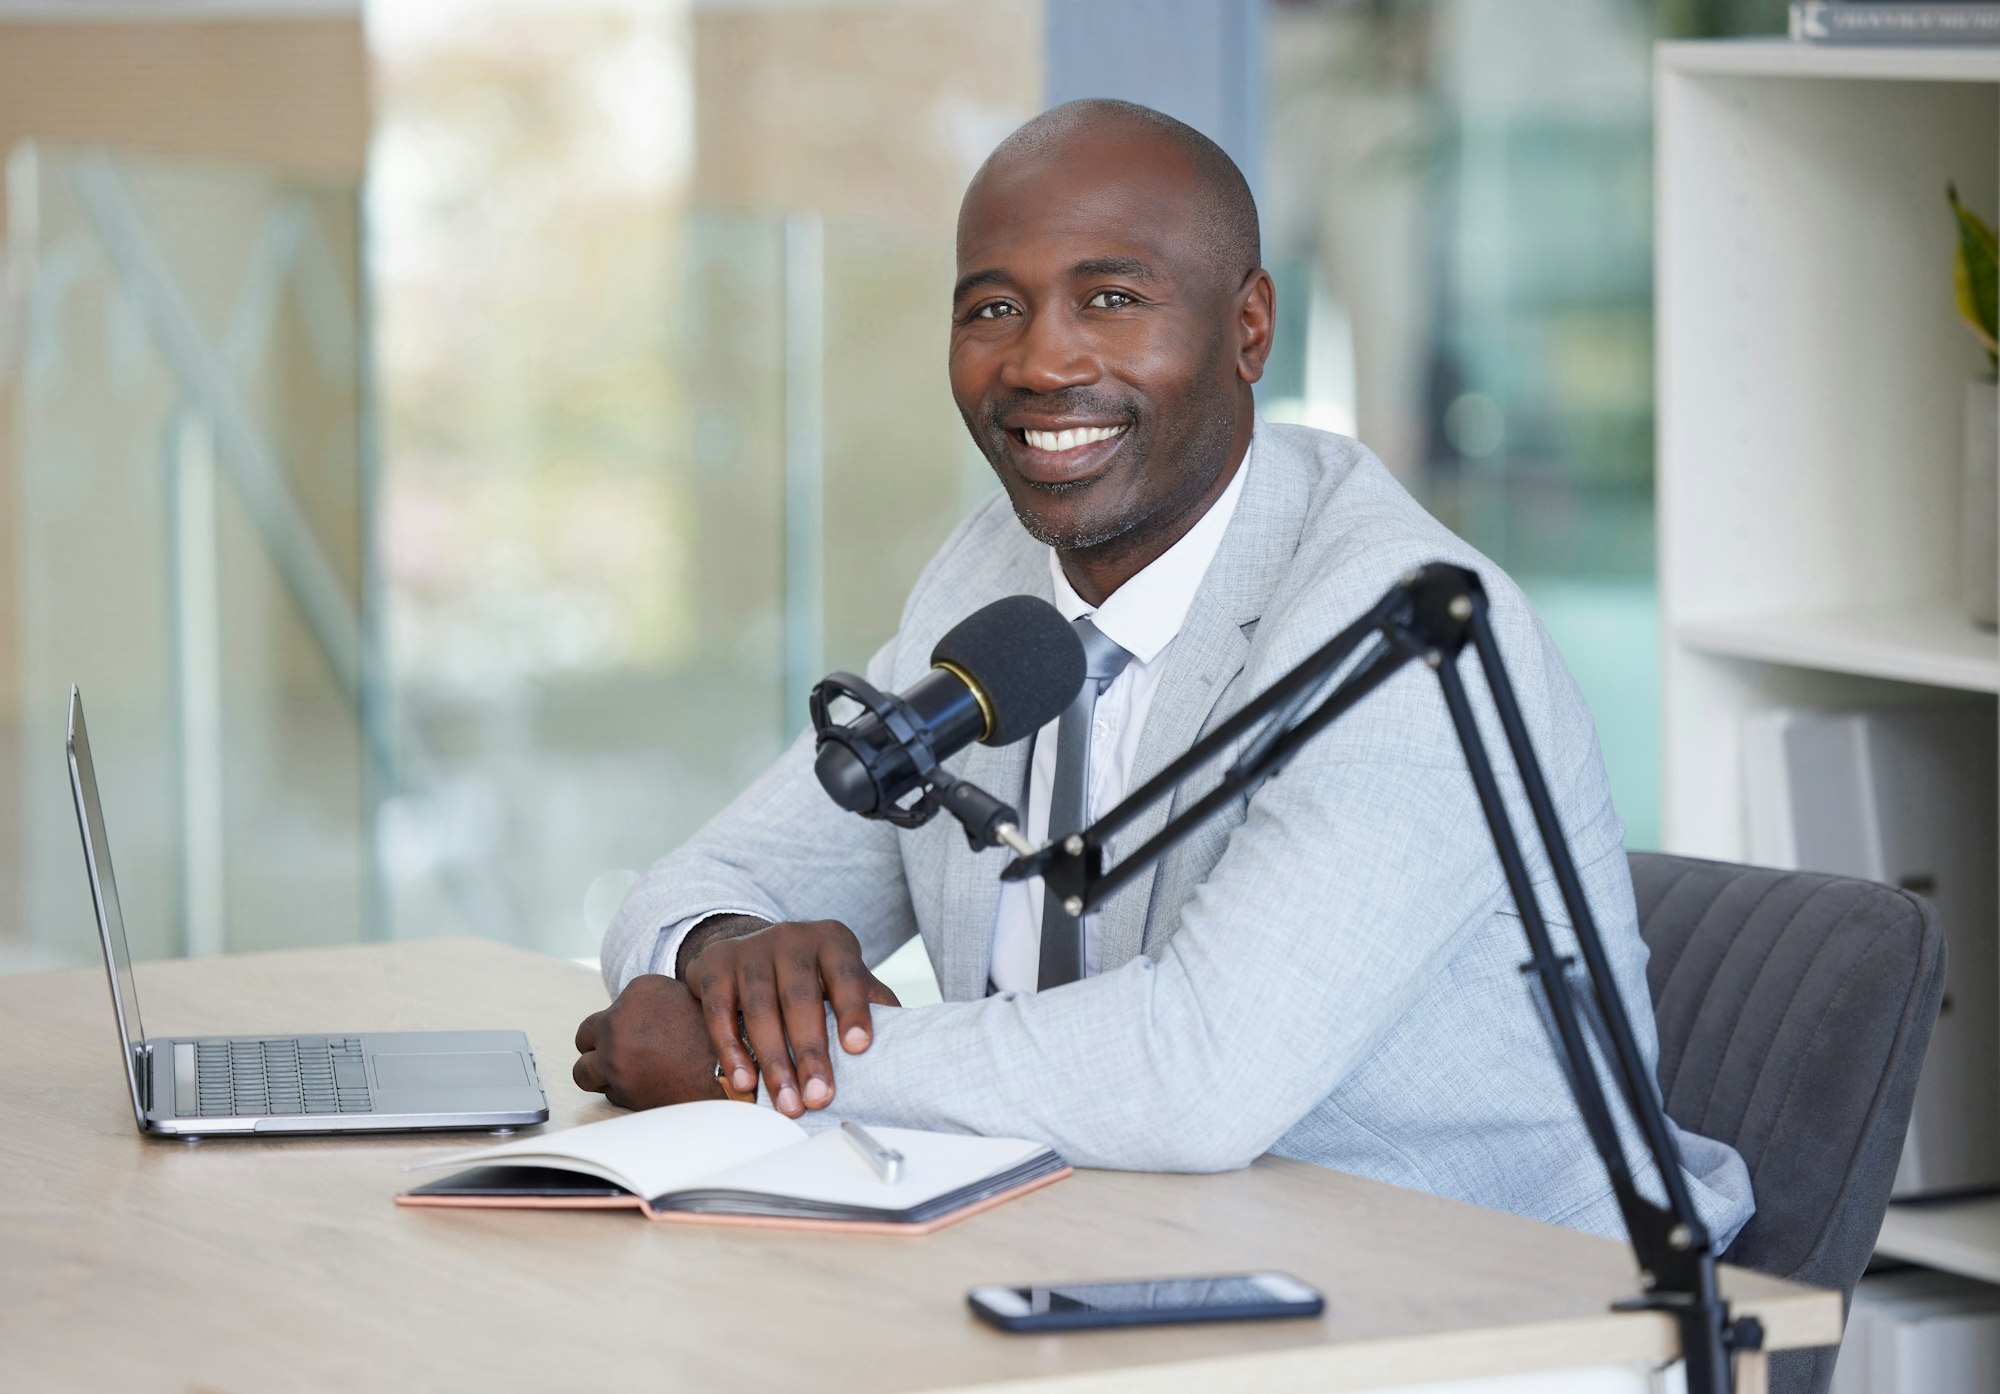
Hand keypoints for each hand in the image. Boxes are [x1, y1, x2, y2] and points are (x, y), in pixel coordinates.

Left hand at [572, 975, 725, 1110]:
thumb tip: (633, 1016)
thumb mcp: (687, 999)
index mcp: (638, 991)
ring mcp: (615, 1056)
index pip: (610, 1010)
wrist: (736, 1073)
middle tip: (619, 1056)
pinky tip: (649, 1089)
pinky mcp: (620, 1089)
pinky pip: (608, 1093)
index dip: (622, 1026)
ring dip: (601, 1074)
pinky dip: (623, 1093)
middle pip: (584, 1037)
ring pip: (583, 1071)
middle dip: (598, 1048)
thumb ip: (651, 1005)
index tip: (638, 1035)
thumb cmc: (719, 1037)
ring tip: (627, 1077)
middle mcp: (619, 1021)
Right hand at [683, 918, 899, 1117]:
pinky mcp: (715, 965)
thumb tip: (912, 1044)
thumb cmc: (813, 976)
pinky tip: (745, 1082)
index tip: (860, 1048)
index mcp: (832, 940)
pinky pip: (720, 1012)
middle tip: (820, 1097)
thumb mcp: (846, 979)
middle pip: (801, 999)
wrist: (752, 950)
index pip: (847, 975)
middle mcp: (791, 938)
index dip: (854, 1011)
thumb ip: (874, 1004)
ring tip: (787, 1103)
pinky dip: (732, 1049)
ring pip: (760, 1009)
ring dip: (774, 1062)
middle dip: (811, 1053)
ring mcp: (750, 950)